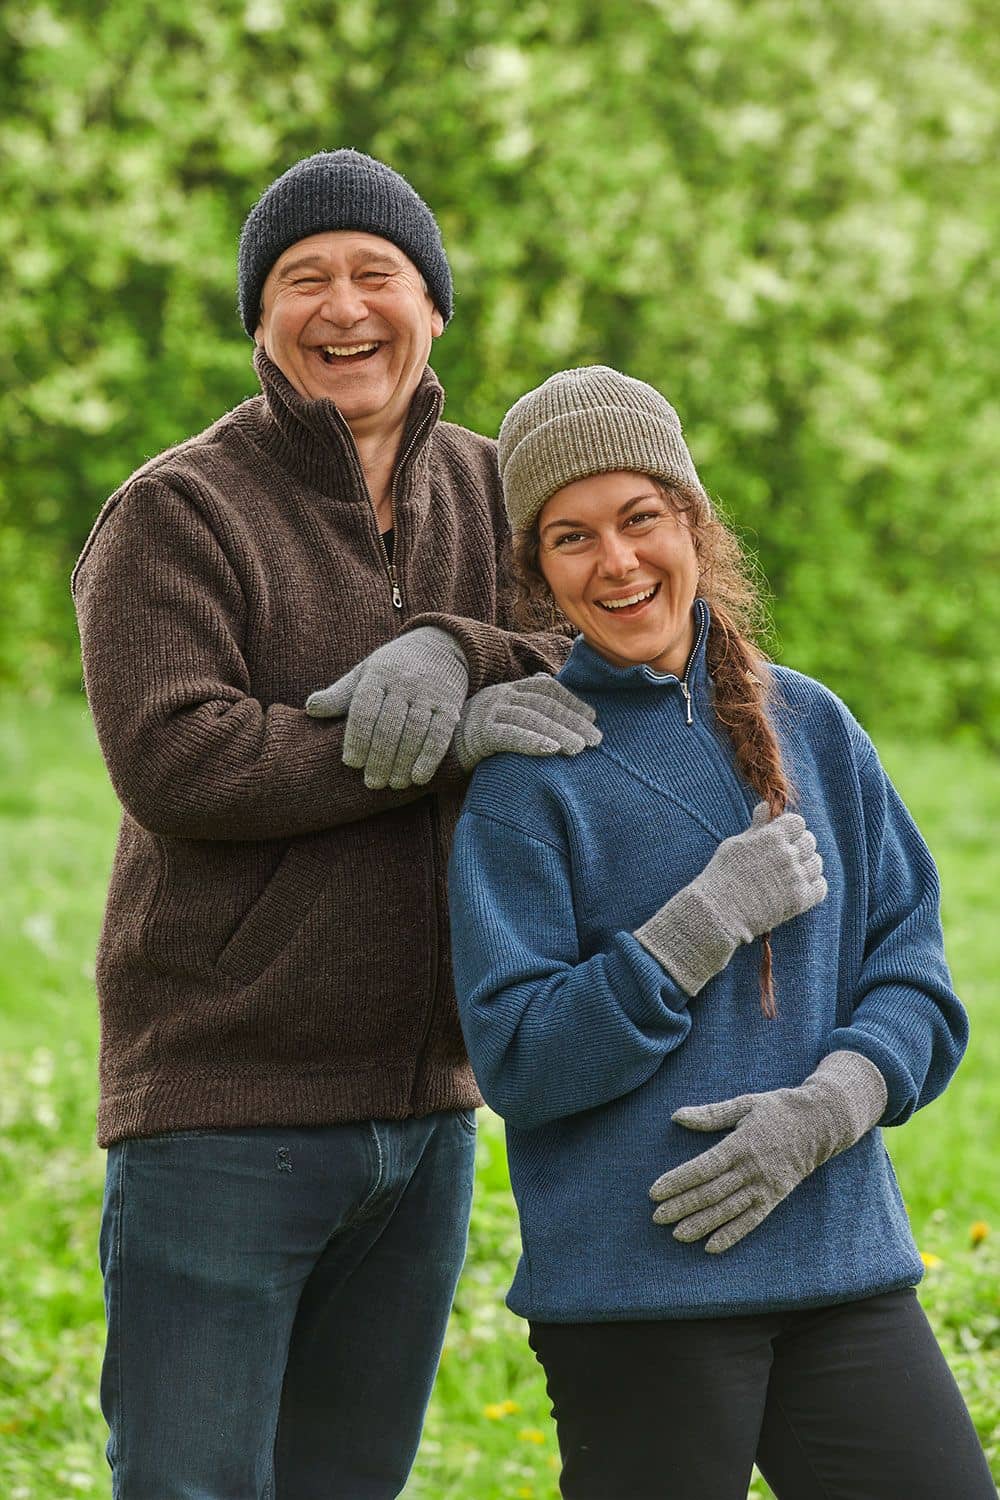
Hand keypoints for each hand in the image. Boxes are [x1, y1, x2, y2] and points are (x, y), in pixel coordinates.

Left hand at [305, 626, 467, 789]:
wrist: (439, 645)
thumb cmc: (393, 666)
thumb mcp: (366, 672)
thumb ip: (341, 694)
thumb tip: (311, 709)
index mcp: (378, 675)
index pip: (364, 710)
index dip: (357, 739)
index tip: (351, 763)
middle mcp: (404, 682)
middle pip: (389, 726)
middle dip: (379, 758)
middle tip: (371, 782)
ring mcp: (429, 693)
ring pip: (414, 733)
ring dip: (402, 763)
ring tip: (392, 784)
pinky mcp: (451, 705)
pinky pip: (440, 735)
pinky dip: (429, 758)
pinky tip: (418, 778)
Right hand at [453, 676, 600, 770]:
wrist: (434, 748)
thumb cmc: (477, 736)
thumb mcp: (503, 718)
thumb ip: (526, 710)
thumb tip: (556, 701)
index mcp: (509, 690)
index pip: (545, 688)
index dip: (570, 700)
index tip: (592, 716)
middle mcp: (500, 695)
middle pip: (543, 704)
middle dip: (572, 720)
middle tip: (596, 739)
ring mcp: (488, 712)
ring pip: (530, 718)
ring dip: (559, 732)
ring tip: (579, 749)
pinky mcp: (479, 733)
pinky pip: (509, 736)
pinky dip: (532, 742)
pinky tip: (552, 751)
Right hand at [634, 803, 826, 994]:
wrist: (719, 912)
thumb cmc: (722, 875)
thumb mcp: (736, 844)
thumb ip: (756, 826)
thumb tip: (766, 806)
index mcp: (771, 836)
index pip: (797, 822)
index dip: (790, 829)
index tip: (782, 837)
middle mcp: (787, 854)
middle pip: (809, 841)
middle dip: (799, 845)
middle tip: (784, 857)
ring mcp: (795, 877)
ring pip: (816, 863)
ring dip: (806, 865)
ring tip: (790, 873)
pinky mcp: (800, 900)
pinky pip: (821, 886)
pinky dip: (813, 885)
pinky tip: (799, 886)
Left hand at [649, 1051, 886, 1252]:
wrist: (820, 1124)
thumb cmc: (777, 1109)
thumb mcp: (744, 1104)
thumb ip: (711, 1114)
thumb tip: (677, 1117)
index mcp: (741, 1144)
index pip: (703, 1167)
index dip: (678, 1181)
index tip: (655, 1192)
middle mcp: (752, 1169)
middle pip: (712, 1192)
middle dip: (682, 1206)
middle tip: (657, 1218)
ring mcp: (765, 1186)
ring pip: (728, 1210)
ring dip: (701, 1224)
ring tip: (677, 1235)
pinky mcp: (775, 1198)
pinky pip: (751, 1221)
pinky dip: (731, 1235)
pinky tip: (711, 1247)